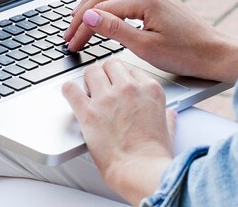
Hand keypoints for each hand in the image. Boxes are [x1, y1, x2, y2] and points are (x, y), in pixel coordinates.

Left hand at [62, 59, 175, 205]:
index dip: (123, 79)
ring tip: (88, 92)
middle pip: (111, 65)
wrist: (140, 172)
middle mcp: (129, 89)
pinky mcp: (89, 112)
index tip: (118, 87)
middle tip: (102, 87)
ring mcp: (108, 98)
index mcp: (150, 90)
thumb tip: (168, 115)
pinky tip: (70, 94)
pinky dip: (68, 90)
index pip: (131, 70)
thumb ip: (166, 117)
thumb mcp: (168, 129)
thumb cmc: (154, 156)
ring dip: (88, 80)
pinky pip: (71, 89)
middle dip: (106, 74)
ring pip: (92, 71)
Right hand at [65, 0, 237, 82]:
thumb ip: (114, 29)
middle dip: (83, 13)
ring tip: (79, 18)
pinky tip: (102, 12)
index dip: (82, 26)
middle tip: (70, 34)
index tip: (71, 42)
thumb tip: (89, 17)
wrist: (215, 53)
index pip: (102, 8)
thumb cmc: (186, 54)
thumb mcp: (145, 47)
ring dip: (94, 1)